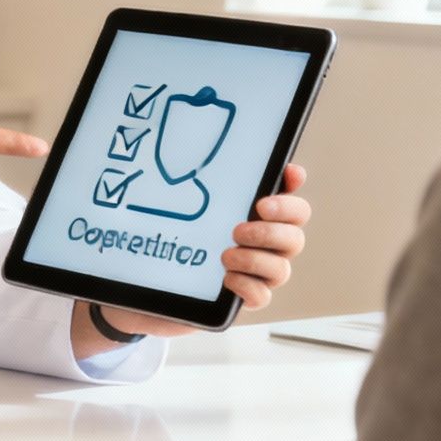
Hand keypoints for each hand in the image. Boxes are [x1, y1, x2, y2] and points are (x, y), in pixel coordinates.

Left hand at [73, 163, 311, 351]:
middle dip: (272, 231)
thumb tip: (194, 141)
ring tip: (224, 256)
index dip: (294, 188)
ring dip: (255, 260)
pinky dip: (247, 287)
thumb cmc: (172, 237)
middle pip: (294, 237)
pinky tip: (226, 280)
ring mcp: (255, 274)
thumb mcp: (181, 207)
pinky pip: (262, 297)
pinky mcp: (241, 299)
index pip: (291, 202)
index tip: (282, 181)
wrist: (145, 284)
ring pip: (281, 269)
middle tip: (238, 229)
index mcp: (257, 218)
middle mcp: (264, 246)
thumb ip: (197, 182)